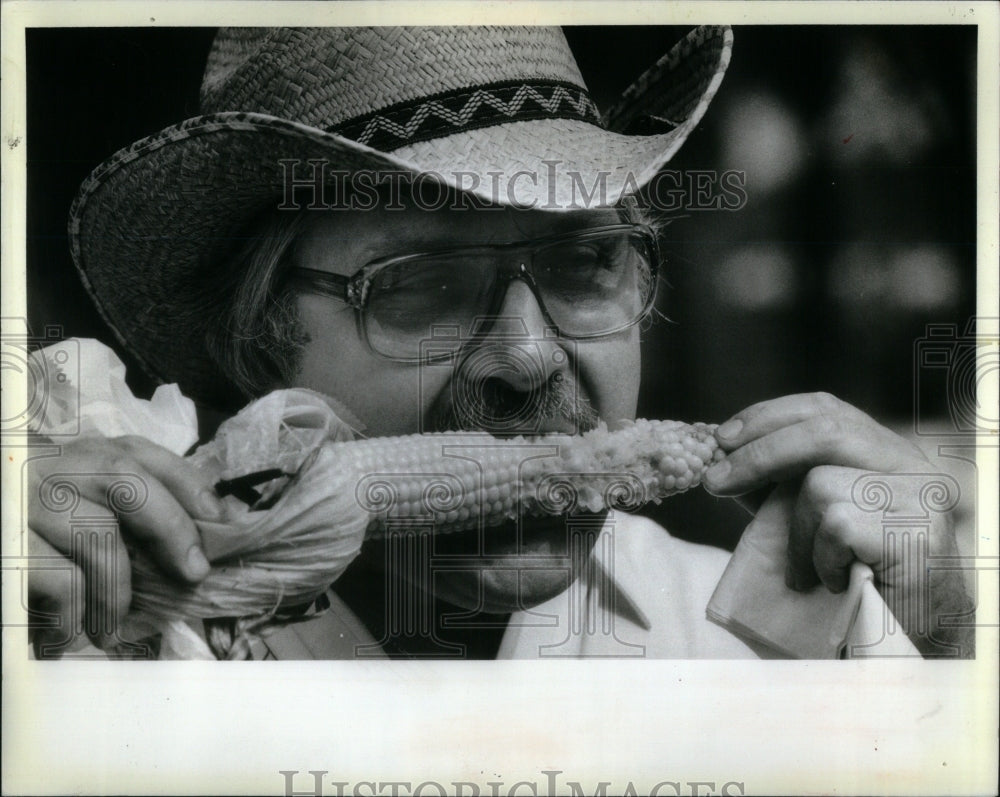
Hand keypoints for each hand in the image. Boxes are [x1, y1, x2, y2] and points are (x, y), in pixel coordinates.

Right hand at [26, 435, 223, 656]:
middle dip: (172, 526)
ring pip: (97, 537)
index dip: (187, 483)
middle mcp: (50, 467)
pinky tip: (64, 638)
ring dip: (116, 594)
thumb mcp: (73, 506)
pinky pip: (60, 581)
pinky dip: (73, 616)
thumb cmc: (29, 533)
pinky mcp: (6, 544)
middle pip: (126, 478)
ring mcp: (25, 502)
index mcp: (76, 457)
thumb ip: (124, 511)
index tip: (219, 520)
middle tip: (193, 573)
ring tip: (111, 632)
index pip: (139, 453)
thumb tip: (192, 549)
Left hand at [703, 392, 973, 657]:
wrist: (908, 641)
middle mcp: (911, 465)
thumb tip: (720, 456)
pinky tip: (835, 583)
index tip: (722, 439)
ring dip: (797, 533)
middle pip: (824, 431)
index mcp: (886, 452)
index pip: (827, 410)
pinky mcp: (917, 532)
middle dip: (758, 456)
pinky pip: (837, 526)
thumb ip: (779, 483)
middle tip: (714, 483)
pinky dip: (821, 559)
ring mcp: (920, 496)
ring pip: (823, 485)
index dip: (769, 417)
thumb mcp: (810, 518)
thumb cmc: (853, 578)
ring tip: (808, 570)